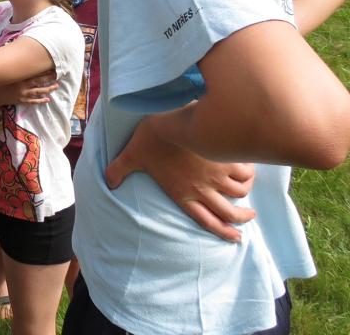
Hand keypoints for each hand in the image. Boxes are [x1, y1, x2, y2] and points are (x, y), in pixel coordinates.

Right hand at [9, 71, 58, 104]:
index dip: (45, 70)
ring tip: (56, 85)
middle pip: (40, 81)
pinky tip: (48, 99)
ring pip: (40, 91)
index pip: (36, 72)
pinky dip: (41, 100)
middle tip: (57, 74)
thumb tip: (17, 54)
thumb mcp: (6, 72)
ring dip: (49, 88)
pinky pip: (34, 101)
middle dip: (49, 78)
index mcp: (20, 77)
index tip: (52, 66)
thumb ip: (14, 66)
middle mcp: (24, 85)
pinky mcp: (22, 101)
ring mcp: (24, 94)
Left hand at [105, 118, 255, 241]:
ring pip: (240, 193)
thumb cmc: (148, 137)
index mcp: (182, 193)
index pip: (206, 220)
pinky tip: (248, 170)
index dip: (223, 232)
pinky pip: (245, 173)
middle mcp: (201, 189)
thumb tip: (108, 182)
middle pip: (229, 213)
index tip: (236, 237)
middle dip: (241, 218)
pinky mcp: (225, 158)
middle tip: (249, 217)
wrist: (168, 119)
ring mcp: (215, 175)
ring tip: (247, 190)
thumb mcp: (131, 156)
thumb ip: (119, 170)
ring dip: (246, 194)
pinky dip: (249, 174)